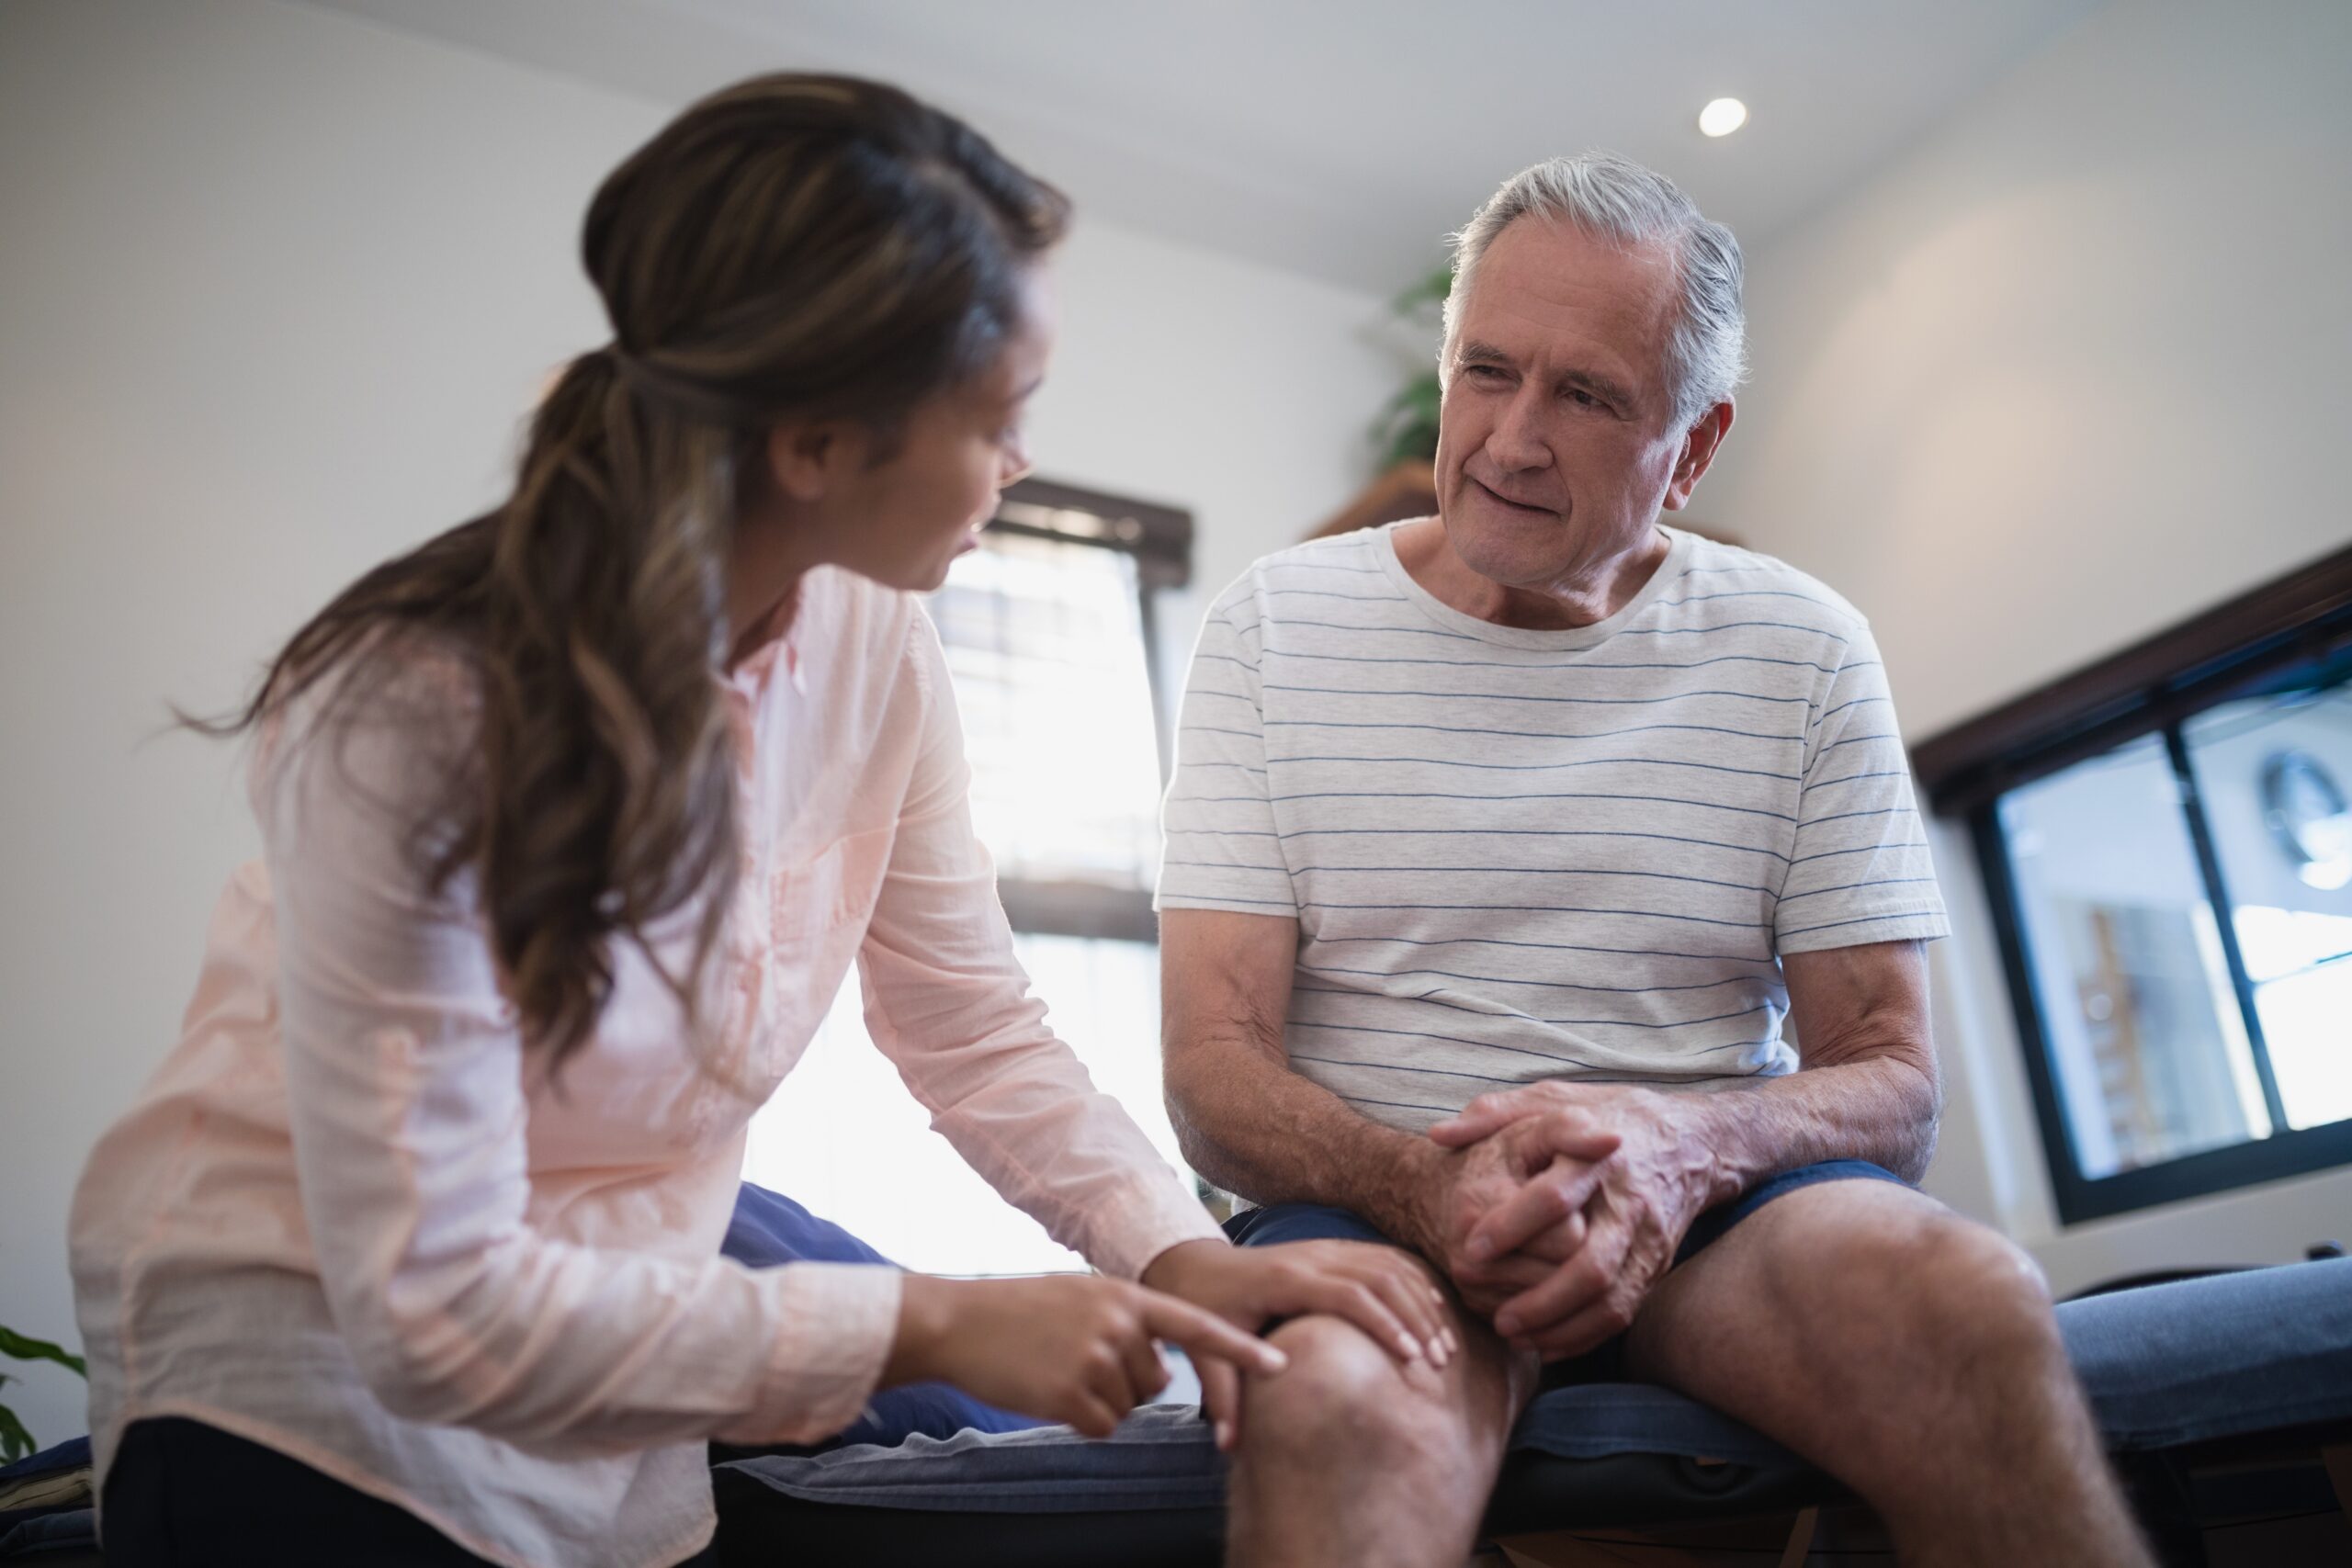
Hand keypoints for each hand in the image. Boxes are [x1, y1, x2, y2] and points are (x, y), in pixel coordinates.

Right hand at [883, 1273, 1287, 1438]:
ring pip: (1129, 1406)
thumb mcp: (1083, 1297)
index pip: (1196, 1325)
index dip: (1239, 1349)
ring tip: (1056, 1369)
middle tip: (1073, 1360)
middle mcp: (1118, 1323)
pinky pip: (1103, 1426)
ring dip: (1098, 1401)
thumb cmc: (1020, 1311)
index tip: (1281, 1364)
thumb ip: (1128, 1322)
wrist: (958, 1322)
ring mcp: (1096, 1358)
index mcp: (1125, 1295)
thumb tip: (1162, 1373)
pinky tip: (1049, 1391)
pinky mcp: (1073, 1394)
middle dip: (1124, 1382)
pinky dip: (1080, 1420)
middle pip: (1155, 1381)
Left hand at [1139, 1237, 1452, 1450]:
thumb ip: (1221, 1398)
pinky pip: (1381, 1257)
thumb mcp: (1205, 1351)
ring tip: (1444, 1345)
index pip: (1348, 1294)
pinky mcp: (1330, 1249)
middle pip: (1379, 1277)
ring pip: (1387, 1264)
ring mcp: (1322, 1248)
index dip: (1384, 1324)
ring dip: (1421, 1301)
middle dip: (1415, 1317)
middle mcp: (1309, 1256)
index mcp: (1284, 1279)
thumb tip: (1230, 1448)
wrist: (1194, 1266)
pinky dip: (1413, 1280)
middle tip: (1439, 1360)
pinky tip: (1433, 1310)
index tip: (1411, 1359)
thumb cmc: (1203, 1310)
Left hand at [1432, 1084, 1720, 1358]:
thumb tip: (1439, 1134)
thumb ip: (1496, 1113)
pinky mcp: (1657, 1264)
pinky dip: (1585, 1335)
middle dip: (1541, 1297)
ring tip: (1514, 1334)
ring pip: (1611, 1297)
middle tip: (1496, 1315)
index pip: (1556, 1196)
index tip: (1470, 1247)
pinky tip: (1547, 1344)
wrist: (1691, 1140)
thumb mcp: (1553, 1098)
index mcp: (1597, 1155)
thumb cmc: (1606, 1116)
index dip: (1512, 1224)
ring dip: (1561, 1325)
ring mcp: (1648, 1238)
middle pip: (1591, 1262)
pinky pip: (1625, 1311)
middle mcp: (1629, 1201)